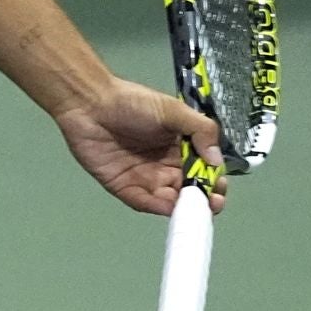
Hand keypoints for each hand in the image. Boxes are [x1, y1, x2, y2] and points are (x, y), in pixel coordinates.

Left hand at [53, 78, 227, 215]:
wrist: (90, 103)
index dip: (214, 180)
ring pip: (170, 200)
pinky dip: (159, 207)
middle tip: (213, 202)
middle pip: (190, 190)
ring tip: (195, 207)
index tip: (221, 186)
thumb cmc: (132, 102)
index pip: (203, 170)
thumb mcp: (173, 110)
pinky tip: (170, 207)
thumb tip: (216, 160)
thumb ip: (200, 130)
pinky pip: (144, 202)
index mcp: (179, 147)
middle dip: (204, 199)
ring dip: (184, 207)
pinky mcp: (124, 187)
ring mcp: (145, 178)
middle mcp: (164, 166)